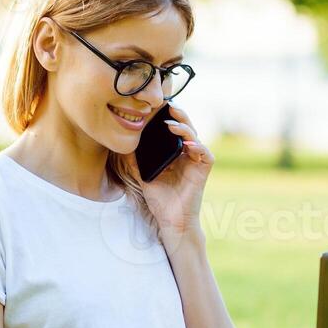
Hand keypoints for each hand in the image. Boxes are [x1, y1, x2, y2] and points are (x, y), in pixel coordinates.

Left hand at [140, 104, 212, 244]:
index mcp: (174, 154)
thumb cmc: (160, 200)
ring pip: (196, 137)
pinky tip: (188, 144)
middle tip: (166, 106)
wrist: (171, 220)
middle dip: (178, 116)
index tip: (155, 108)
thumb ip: (135, 160)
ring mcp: (196, 162)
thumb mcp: (143, 176)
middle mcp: (187, 155)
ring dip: (185, 128)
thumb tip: (122, 145)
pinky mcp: (203, 170)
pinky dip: (198, 147)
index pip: (173, 130)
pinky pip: (205, 154)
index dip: (167, 117)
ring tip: (172, 125)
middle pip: (186, 128)